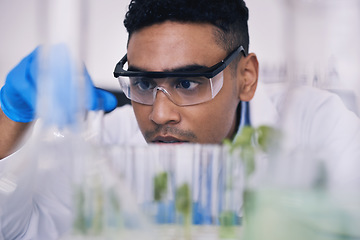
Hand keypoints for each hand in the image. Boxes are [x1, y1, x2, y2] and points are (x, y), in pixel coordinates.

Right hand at [0, 46, 116, 123]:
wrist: (25, 96)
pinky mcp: (16, 77)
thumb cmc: (51, 88)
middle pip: (61, 73)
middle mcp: (47, 56)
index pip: (77, 67)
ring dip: (55, 100)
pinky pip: (28, 88)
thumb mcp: (75, 92)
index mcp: (63, 56)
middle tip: (80, 113)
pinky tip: (46, 112)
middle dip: (72, 95)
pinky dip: (39, 101)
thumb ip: (94, 95)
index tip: (93, 103)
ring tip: (64, 116)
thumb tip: (111, 103)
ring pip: (44, 79)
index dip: (87, 86)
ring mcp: (29, 64)